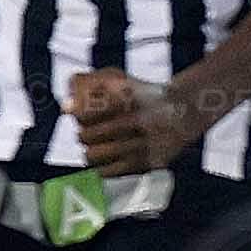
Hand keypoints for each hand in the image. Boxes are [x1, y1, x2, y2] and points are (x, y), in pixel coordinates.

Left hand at [66, 69, 195, 176]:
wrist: (185, 110)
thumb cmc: (142, 94)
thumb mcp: (118, 78)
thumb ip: (87, 84)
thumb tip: (65, 109)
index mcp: (127, 99)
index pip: (82, 114)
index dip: (79, 115)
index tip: (85, 114)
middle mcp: (136, 123)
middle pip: (84, 136)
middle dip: (84, 133)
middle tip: (93, 131)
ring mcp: (141, 146)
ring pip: (92, 156)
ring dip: (90, 150)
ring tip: (99, 145)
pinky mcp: (145, 164)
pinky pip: (107, 172)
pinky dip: (101, 167)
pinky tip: (108, 159)